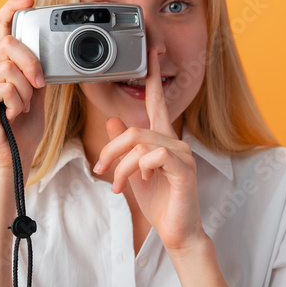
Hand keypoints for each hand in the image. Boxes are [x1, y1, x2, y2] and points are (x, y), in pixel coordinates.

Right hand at [0, 0, 46, 177]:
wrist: (12, 162)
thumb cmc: (21, 133)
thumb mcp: (36, 96)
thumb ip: (36, 73)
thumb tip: (44, 54)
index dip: (10, 10)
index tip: (27, 0)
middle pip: (9, 45)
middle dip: (32, 64)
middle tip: (39, 86)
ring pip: (9, 67)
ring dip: (26, 90)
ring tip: (22, 108)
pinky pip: (5, 86)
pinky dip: (18, 102)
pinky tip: (13, 114)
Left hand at [94, 47, 206, 252]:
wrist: (176, 232)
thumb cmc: (159, 204)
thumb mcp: (133, 172)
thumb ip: (124, 147)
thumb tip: (113, 120)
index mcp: (163, 141)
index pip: (157, 103)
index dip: (153, 79)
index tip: (151, 54)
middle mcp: (175, 143)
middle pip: (134, 130)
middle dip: (110, 151)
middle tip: (101, 171)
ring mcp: (182, 156)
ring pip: (139, 144)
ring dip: (121, 167)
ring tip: (118, 186)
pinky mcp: (184, 170)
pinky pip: (155, 156)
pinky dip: (139, 169)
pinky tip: (142, 183)